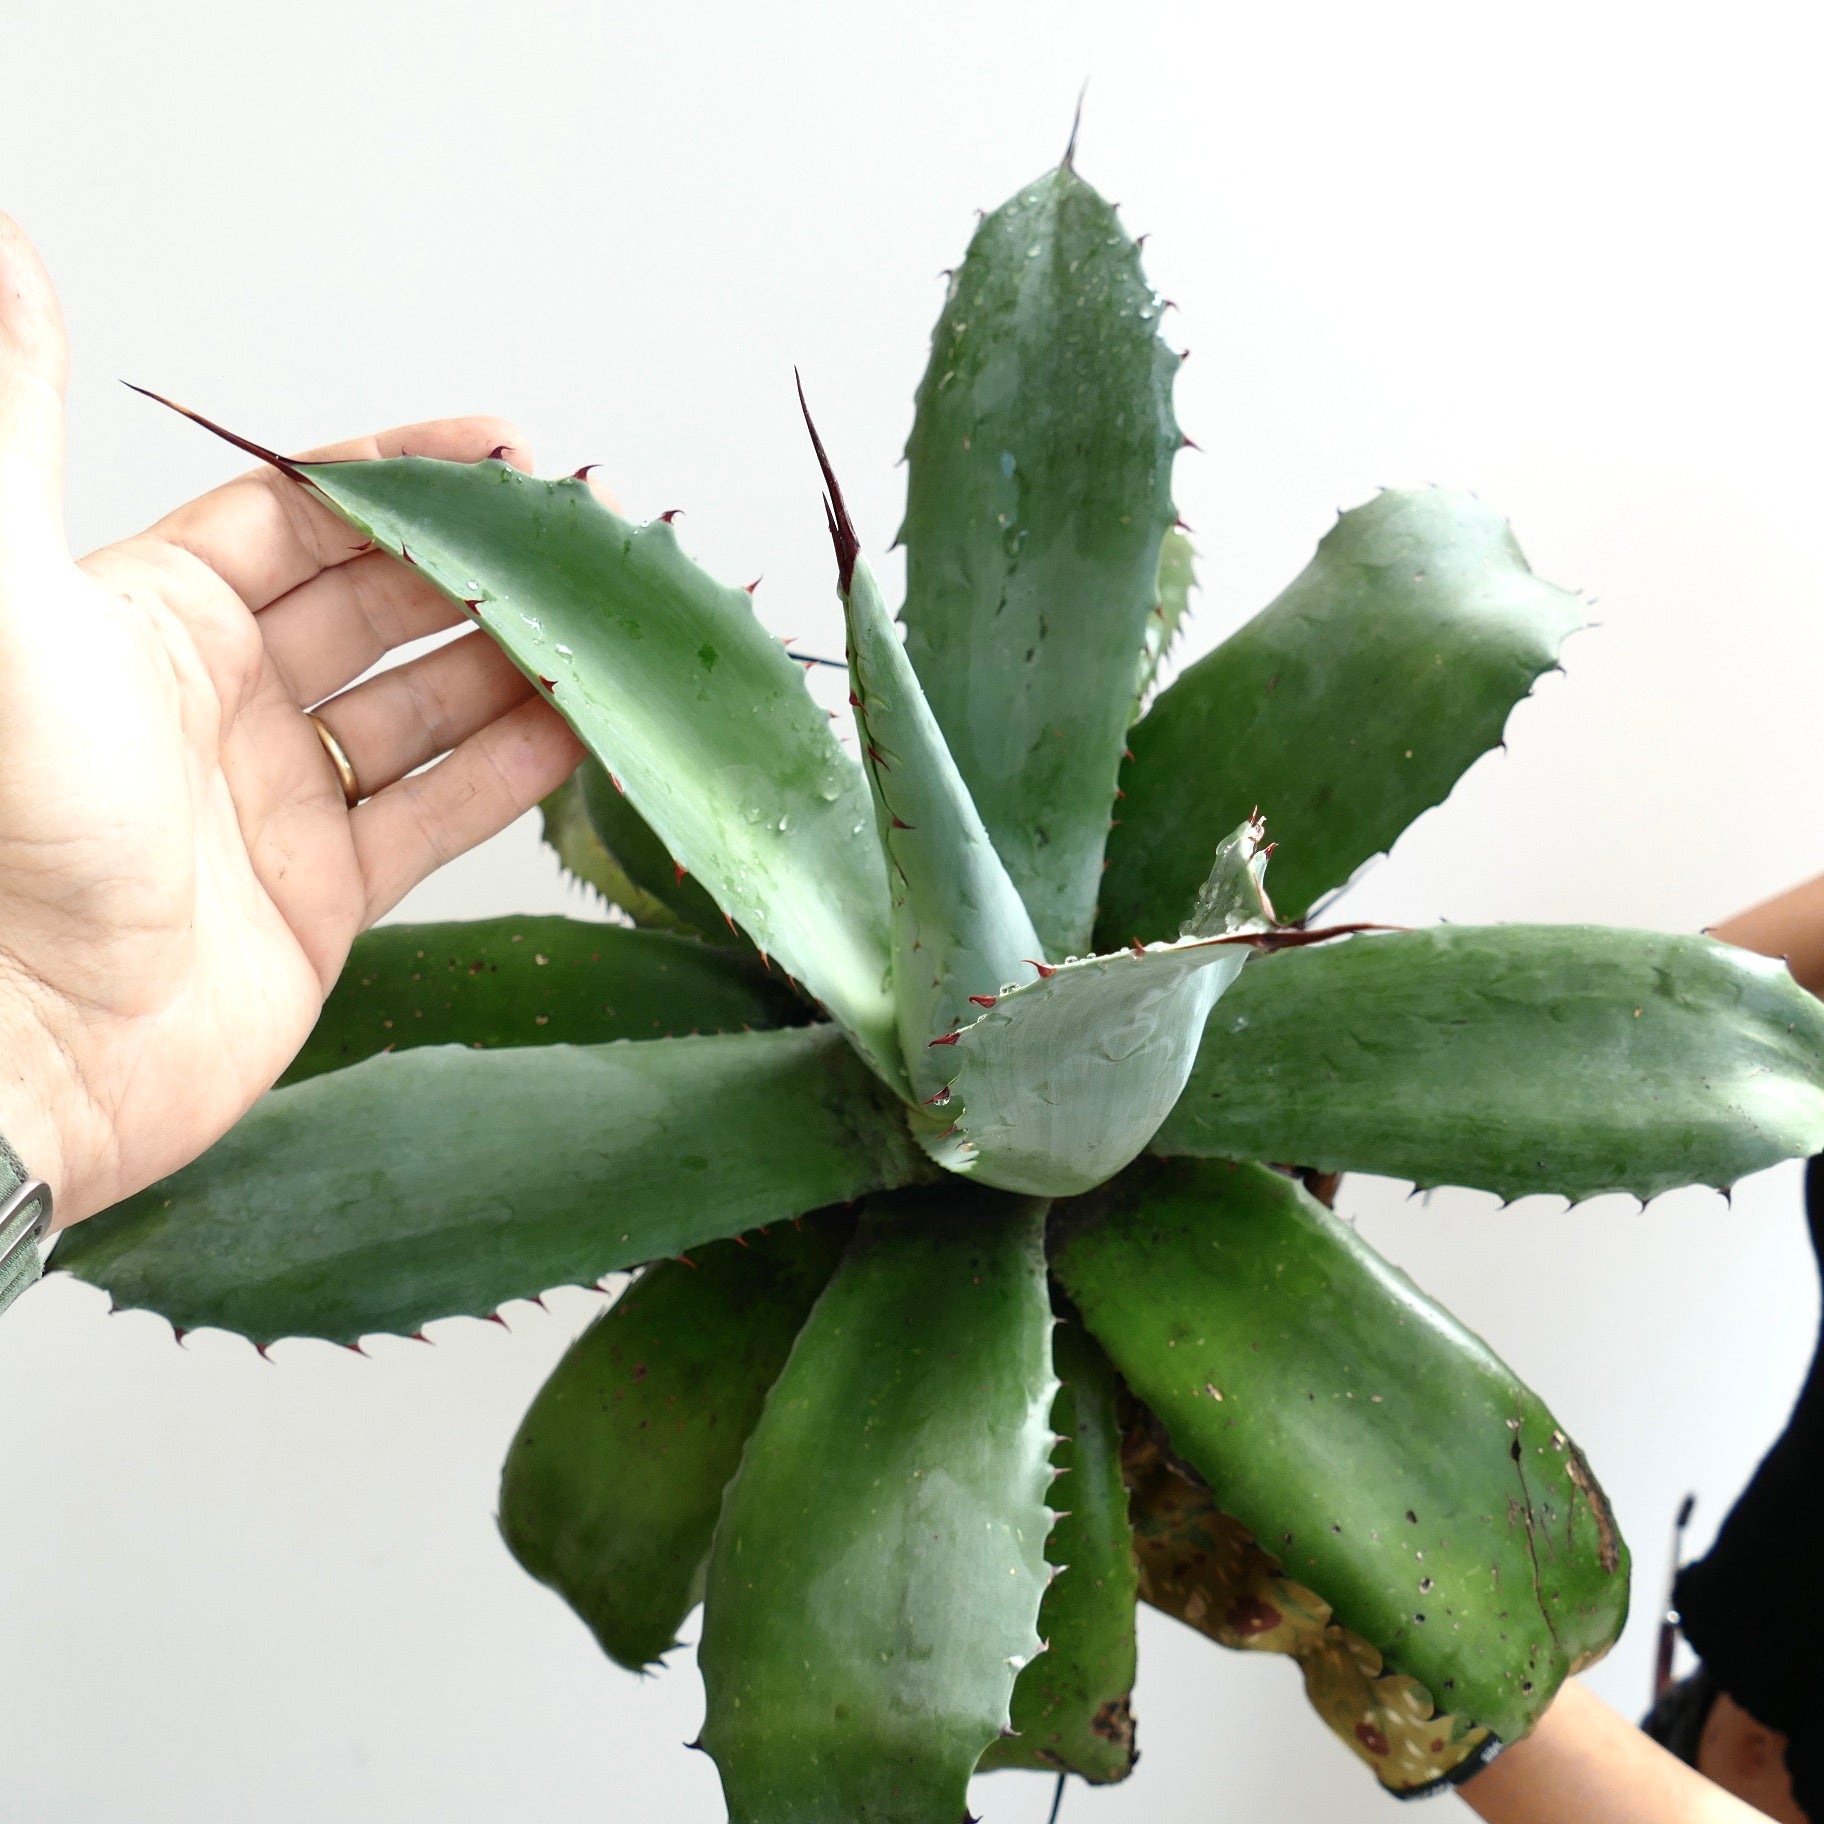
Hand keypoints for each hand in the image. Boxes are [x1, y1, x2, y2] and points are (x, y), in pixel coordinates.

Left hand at [0, 213, 586, 1225]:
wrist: (12, 1056)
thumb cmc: (3, 829)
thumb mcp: (11, 610)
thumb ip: (18, 429)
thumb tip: (3, 241)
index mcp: (150, 618)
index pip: (301, 516)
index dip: (404, 477)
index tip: (509, 451)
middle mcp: (220, 702)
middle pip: (382, 609)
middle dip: (482, 569)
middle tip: (586, 546)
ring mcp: (275, 805)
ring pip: (424, 711)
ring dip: (513, 667)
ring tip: (604, 633)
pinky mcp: (321, 903)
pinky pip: (435, 818)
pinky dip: (509, 774)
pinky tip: (579, 731)